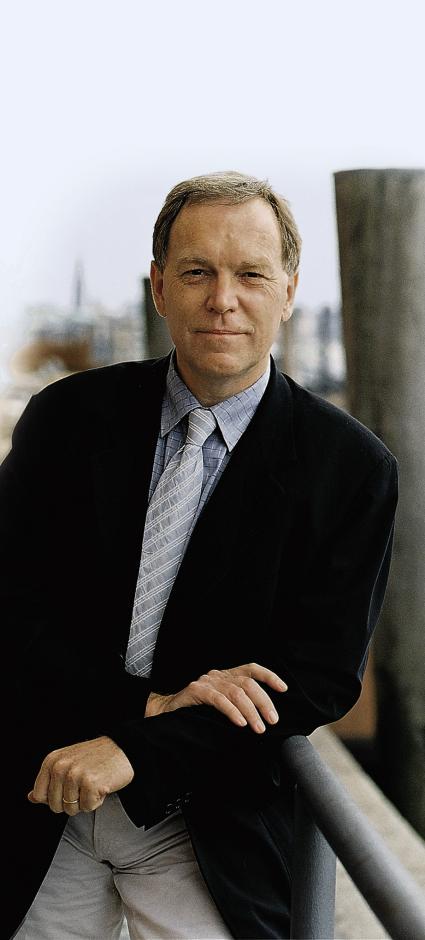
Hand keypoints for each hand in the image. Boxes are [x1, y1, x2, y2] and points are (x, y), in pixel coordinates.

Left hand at [27, 736, 133, 815]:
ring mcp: (75, 775)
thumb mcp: (67, 763)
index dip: (55, 798)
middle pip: (55, 806)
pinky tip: (102, 785)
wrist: (124, 748)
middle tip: (84, 785)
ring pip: (71, 809)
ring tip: (94, 783)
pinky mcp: (91, 783)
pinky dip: (97, 801)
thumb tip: (31, 797)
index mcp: (52, 761)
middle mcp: (61, 766)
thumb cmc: (95, 757)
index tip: (68, 787)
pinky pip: (87, 807)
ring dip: (85, 801)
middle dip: (71, 802)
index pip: (39, 795)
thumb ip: (48, 781)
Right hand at [145, 663, 286, 733]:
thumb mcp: (221, 704)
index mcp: (226, 676)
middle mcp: (218, 675)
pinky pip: (218, 699)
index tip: (284, 688)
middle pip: (247, 683)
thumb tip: (264, 717)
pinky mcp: (195, 691)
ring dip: (251, 711)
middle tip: (273, 720)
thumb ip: (238, 704)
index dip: (268, 676)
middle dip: (264, 702)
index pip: (251, 669)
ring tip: (259, 728)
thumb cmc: (196, 711)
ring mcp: (207, 682)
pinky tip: (240, 723)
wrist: (165, 713)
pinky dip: (232, 711)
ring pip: (236, 692)